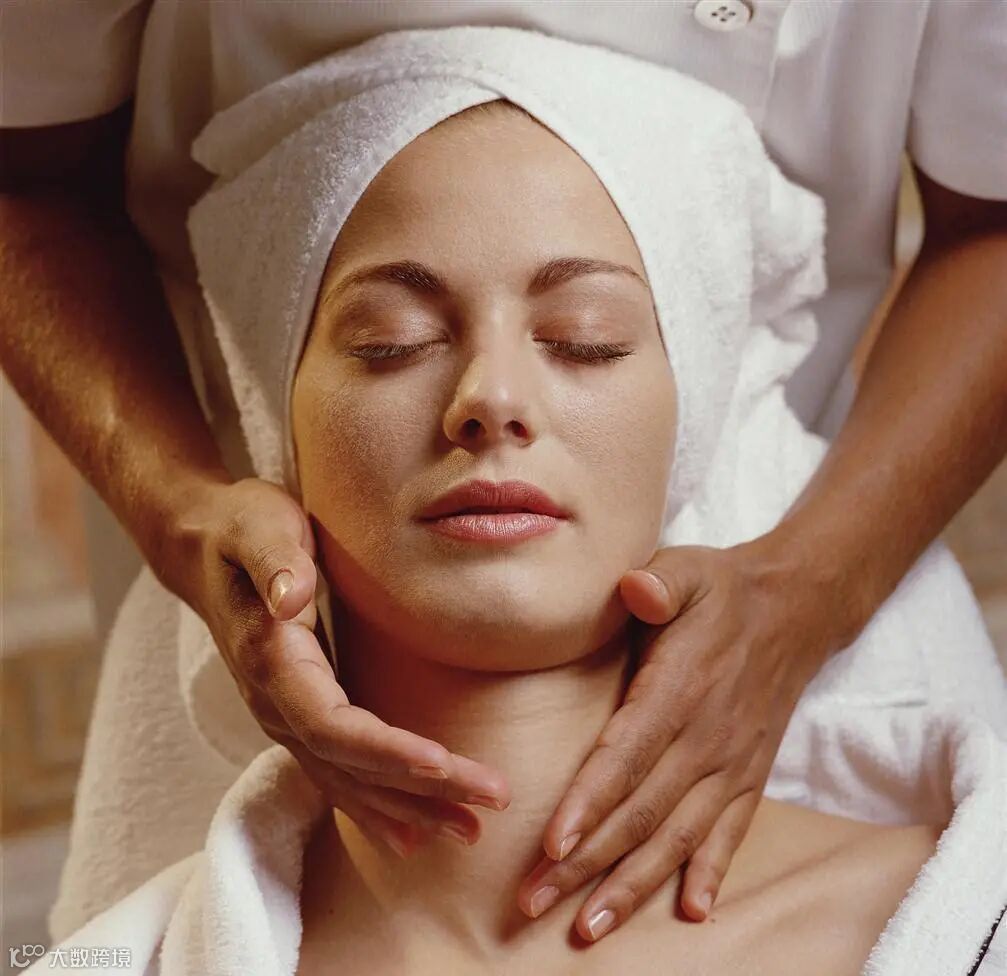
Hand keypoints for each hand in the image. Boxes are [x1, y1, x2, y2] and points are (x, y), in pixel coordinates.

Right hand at [160, 477, 509, 855]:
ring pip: (348, 780)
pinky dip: (377, 806)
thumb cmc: (241, 527)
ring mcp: (284, 716)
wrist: (206, 546)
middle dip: (423, 788)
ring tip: (470, 831)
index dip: (384, 749)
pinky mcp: (299, 715)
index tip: (440, 763)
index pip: (330, 723)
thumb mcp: (259, 524)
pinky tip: (413, 832)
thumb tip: (290, 596)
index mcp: (272, 661)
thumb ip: (275, 558)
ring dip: (410, 808)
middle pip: (351, 764)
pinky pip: (338, 774)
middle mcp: (274, 703)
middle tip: (493, 801)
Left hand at [516, 538, 844, 941]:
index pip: (627, 755)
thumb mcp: (688, 569)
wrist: (795, 609)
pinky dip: (712, 872)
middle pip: (641, 812)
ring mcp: (732, 762)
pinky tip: (693, 912)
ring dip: (634, 885)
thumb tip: (633, 588)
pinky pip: (730, 832)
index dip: (590, 802)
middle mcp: (706, 737)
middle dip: (586, 863)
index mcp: (680, 688)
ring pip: (679, 837)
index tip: (553, 845)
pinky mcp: (751, 774)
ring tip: (590, 927)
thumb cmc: (722, 590)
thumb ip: (659, 581)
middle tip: (533, 901)